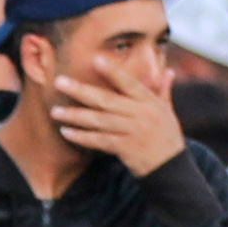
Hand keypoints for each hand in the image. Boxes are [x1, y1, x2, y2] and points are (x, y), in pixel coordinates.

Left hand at [52, 59, 185, 174]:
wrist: (172, 167)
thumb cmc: (167, 136)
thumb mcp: (167, 111)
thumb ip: (164, 90)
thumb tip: (169, 71)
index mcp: (149, 101)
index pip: (128, 82)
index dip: (112, 71)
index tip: (95, 59)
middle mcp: (141, 114)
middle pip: (106, 100)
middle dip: (81, 90)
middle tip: (59, 82)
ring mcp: (133, 131)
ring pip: (99, 121)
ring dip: (75, 115)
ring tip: (55, 111)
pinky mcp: (126, 148)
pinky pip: (100, 141)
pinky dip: (83, 137)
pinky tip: (67, 132)